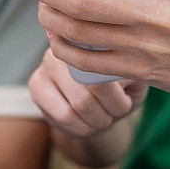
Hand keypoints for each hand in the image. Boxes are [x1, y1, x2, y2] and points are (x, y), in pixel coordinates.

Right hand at [28, 47, 147, 138]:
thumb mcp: (134, 81)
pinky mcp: (36, 85)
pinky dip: (79, 129)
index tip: (124, 105)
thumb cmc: (123, 89)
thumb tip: (119, 75)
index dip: (117, 100)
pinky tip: (85, 124)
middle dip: (105, 115)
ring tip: (102, 118)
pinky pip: (60, 117)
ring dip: (93, 123)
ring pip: (72, 110)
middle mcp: (66, 45)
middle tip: (113, 115)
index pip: (102, 74)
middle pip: (85, 96)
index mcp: (93, 39)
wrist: (104, 106)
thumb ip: (128, 74)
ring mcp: (47, 63)